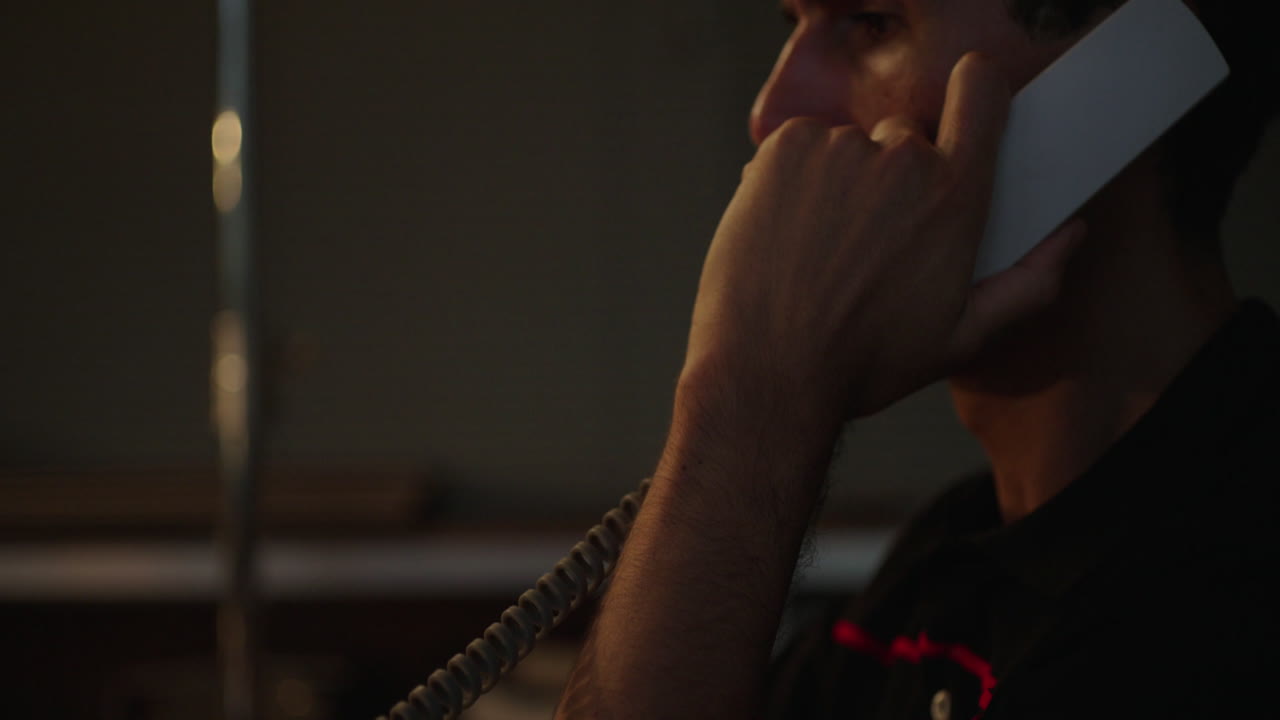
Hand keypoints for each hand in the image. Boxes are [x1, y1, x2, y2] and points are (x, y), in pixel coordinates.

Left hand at [680, 52, 1085, 424]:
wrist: (767, 372)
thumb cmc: (861, 363)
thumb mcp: (961, 339)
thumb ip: (1027, 283)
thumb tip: (1068, 234)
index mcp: (954, 198)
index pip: (981, 93)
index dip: (975, 89)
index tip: (967, 99)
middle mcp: (902, 160)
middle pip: (906, 137)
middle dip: (893, 176)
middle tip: (866, 240)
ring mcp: (838, 149)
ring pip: (847, 147)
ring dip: (839, 181)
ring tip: (820, 249)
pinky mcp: (784, 149)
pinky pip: (800, 146)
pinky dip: (793, 178)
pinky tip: (787, 232)